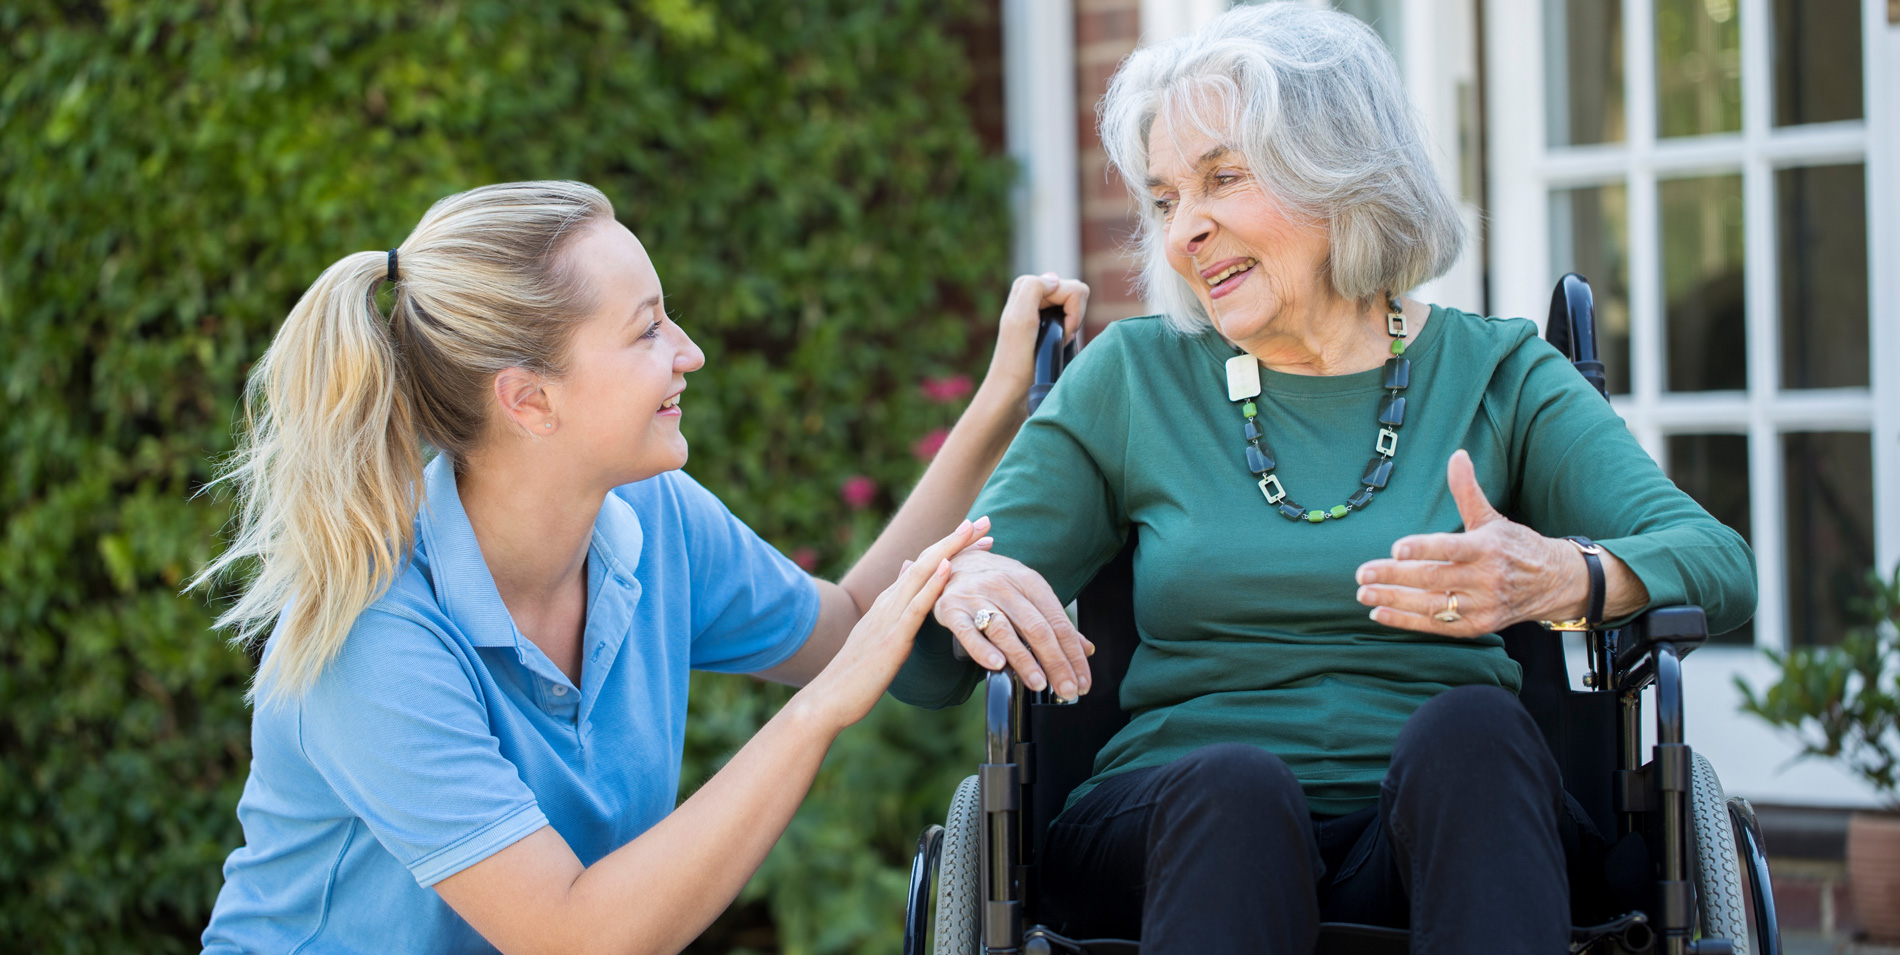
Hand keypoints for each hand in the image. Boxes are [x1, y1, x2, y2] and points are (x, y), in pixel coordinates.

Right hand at [803, 520, 985, 729]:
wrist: (829, 698)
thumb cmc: (857, 674)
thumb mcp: (879, 632)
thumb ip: (895, 603)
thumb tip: (907, 569)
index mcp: (888, 602)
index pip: (923, 565)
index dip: (951, 547)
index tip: (976, 533)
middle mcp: (888, 601)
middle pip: (926, 560)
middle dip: (956, 539)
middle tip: (985, 519)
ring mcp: (889, 617)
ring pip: (922, 574)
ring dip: (949, 549)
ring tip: (971, 530)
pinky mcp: (892, 638)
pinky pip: (915, 607)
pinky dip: (933, 584)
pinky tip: (948, 567)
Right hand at [934, 549, 1092, 698]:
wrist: (954, 560)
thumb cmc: (998, 582)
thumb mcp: (1029, 592)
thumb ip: (1055, 621)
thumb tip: (1086, 649)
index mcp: (1030, 582)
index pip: (1058, 622)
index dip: (1073, 655)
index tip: (1082, 681)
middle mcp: (1005, 586)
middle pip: (1036, 628)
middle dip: (1055, 663)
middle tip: (1066, 690)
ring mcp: (977, 597)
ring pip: (1005, 631)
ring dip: (1024, 660)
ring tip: (1039, 684)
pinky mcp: (952, 609)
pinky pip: (968, 632)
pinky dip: (983, 650)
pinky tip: (997, 665)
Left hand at [983, 273, 1089, 400]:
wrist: (1012, 389)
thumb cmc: (1016, 360)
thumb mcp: (1020, 319)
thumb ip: (1034, 288)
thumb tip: (1055, 280)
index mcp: (1027, 285)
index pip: (1074, 289)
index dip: (1072, 314)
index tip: (1056, 333)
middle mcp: (1035, 292)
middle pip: (1078, 294)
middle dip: (1073, 318)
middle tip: (1056, 337)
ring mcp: (1044, 306)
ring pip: (1079, 305)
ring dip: (1072, 325)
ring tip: (1055, 342)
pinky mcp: (1050, 320)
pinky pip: (1074, 316)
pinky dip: (1071, 330)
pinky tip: (1058, 343)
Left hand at [1353, 449, 1588, 636]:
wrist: (1553, 583)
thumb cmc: (1515, 546)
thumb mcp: (1492, 518)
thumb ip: (1467, 490)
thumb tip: (1457, 455)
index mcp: (1487, 548)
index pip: (1450, 548)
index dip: (1422, 548)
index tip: (1396, 548)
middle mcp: (1485, 578)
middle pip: (1433, 578)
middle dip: (1394, 576)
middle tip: (1361, 574)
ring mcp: (1482, 605)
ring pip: (1431, 605)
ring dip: (1394, 601)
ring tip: (1364, 594)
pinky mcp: (1477, 626)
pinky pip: (1436, 625)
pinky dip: (1406, 622)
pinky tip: (1380, 613)